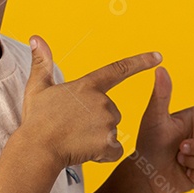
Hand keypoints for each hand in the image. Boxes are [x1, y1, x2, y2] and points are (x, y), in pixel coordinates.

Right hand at [22, 35, 161, 168]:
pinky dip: (103, 155)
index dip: (140, 62)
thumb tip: (35, 37)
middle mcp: (101, 101)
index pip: (118, 69)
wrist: (36, 149)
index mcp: (88, 85)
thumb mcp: (37, 88)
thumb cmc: (36, 120)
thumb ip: (42, 62)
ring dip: (98, 139)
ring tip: (75, 140)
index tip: (158, 56)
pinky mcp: (108, 142)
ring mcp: (106, 121)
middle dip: (98, 121)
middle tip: (73, 128)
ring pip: (111, 132)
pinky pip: (113, 151)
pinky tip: (84, 152)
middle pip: (112, 111)